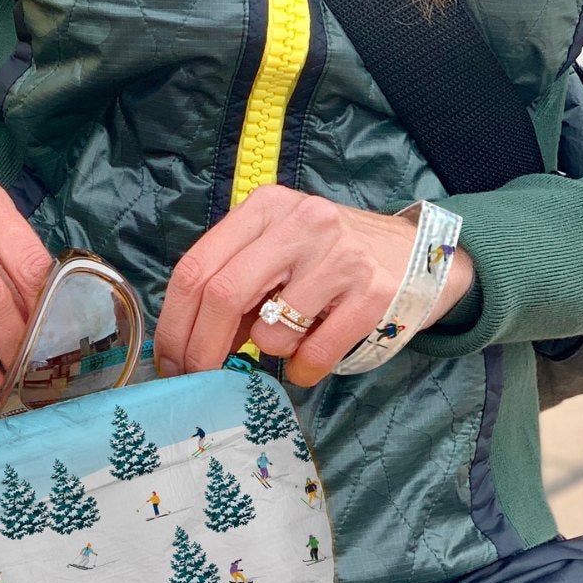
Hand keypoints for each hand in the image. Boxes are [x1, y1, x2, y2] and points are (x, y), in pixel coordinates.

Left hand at [153, 184, 475, 387]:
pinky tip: (309, 364)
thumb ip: (233, 284)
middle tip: (199, 375)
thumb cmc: (325, 258)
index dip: (173, 322)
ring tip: (289, 339)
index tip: (169, 359)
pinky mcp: (374, 293)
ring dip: (269, 353)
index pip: (196, 267)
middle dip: (201, 348)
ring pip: (271, 331)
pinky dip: (302, 371)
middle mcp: (301, 222)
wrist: (414, 252)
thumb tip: (184, 344)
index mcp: (264, 207)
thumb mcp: (276, 251)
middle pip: (223, 295)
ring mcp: (340, 256)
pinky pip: (316, 354)